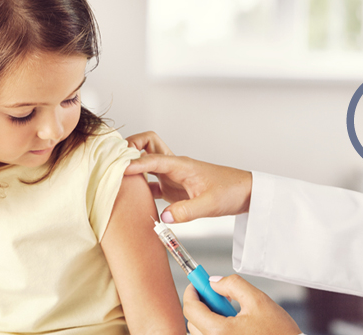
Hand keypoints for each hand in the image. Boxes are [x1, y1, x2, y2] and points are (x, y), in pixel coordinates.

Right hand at [125, 131, 251, 222]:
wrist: (246, 193)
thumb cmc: (231, 191)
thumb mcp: (210, 204)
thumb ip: (187, 211)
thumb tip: (164, 218)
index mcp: (180, 165)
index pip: (151, 158)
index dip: (134, 163)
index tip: (119, 170)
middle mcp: (173, 166)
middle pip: (146, 144)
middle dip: (130, 147)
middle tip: (116, 161)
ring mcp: (171, 175)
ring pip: (145, 160)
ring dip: (132, 163)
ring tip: (117, 175)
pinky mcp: (172, 187)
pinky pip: (149, 180)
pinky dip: (138, 184)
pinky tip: (131, 196)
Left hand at [183, 275, 301, 334]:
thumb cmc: (280, 333)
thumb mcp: (258, 301)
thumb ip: (233, 285)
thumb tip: (213, 282)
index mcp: (219, 332)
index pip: (191, 309)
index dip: (192, 292)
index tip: (197, 284)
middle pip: (193, 321)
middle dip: (202, 305)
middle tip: (219, 297)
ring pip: (200, 332)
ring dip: (209, 318)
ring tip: (232, 314)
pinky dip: (214, 329)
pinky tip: (233, 325)